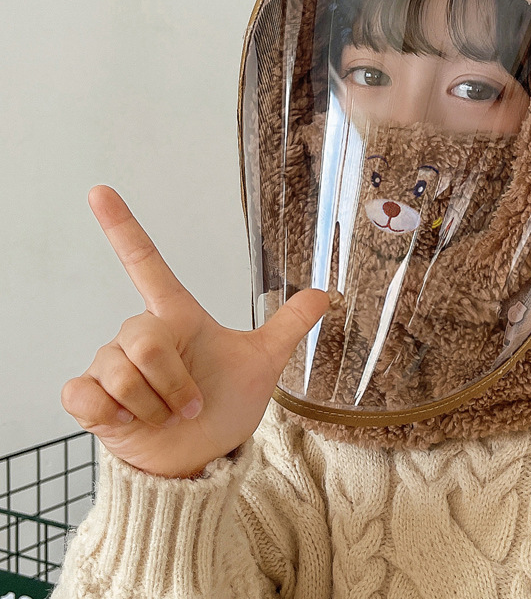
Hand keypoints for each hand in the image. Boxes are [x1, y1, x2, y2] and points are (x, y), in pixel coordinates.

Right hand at [61, 186, 327, 477]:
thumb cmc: (226, 405)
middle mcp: (140, 335)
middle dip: (174, 382)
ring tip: (166, 416)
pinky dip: (112, 415)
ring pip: (121, 373)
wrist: (201, 457)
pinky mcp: (89, 398)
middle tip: (192, 404)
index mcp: (177, 317)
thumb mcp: (261, 363)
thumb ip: (288, 326)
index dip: (123, 228)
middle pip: (143, 339)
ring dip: (154, 406)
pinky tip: (128, 422)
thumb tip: (326, 293)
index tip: (99, 191)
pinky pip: (86, 395)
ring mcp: (111, 366)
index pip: (145, 264)